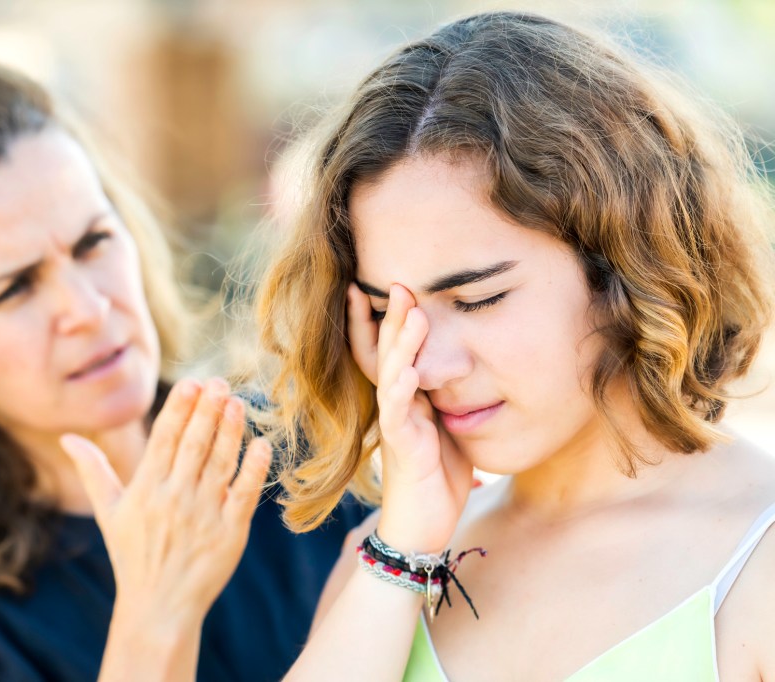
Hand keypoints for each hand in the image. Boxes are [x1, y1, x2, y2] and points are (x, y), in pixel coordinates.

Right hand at [60, 378, 272, 624]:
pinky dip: (253, 469)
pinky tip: (261, 444)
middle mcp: (174, 498)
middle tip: (219, 382)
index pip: (164, 438)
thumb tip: (66, 438)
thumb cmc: (133, 556)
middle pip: (194, 444)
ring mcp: (204, 515)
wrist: (158, 609)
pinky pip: (243, 494)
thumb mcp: (108, 513)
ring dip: (230, 430)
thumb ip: (93, 471)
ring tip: (238, 402)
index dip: (180, 408)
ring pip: (220, 463)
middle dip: (207, 410)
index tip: (192, 382)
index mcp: (146, 489)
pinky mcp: (230, 533)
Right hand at [346, 283, 471, 553]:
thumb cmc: (436, 479)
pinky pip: (398, 414)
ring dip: (402, 344)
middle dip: (392, 317)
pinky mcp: (402, 447)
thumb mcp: (450, 429)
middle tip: (399, 282)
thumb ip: (452, 400)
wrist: (422, 528)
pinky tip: (410, 371)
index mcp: (405, 399)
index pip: (389, 351)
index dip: (385, 320)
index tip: (388, 285)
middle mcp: (394, 406)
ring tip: (413, 312)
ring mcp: (395, 424)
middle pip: (387, 352)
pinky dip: (402, 390)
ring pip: (391, 375)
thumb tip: (478, 374)